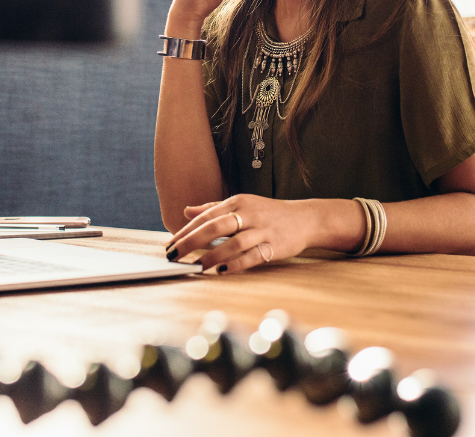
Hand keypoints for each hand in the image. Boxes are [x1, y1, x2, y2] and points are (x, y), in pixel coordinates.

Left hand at [165, 194, 312, 273]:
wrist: (305, 219)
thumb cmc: (268, 213)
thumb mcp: (242, 204)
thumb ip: (213, 208)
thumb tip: (186, 211)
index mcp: (238, 202)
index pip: (206, 216)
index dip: (185, 231)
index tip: (170, 244)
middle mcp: (249, 214)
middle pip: (215, 227)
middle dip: (191, 242)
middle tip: (174, 255)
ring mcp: (262, 230)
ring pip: (233, 242)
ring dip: (212, 255)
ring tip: (195, 266)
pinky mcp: (274, 245)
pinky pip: (252, 256)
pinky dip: (235, 264)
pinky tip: (221, 271)